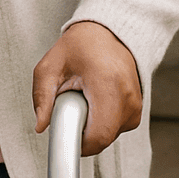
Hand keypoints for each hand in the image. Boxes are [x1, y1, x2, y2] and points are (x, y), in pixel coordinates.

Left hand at [32, 20, 143, 155]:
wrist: (108, 33)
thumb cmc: (81, 45)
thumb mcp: (51, 65)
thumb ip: (42, 96)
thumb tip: (41, 125)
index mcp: (108, 85)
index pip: (98, 135)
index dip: (77, 144)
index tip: (62, 137)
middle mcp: (128, 98)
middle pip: (102, 139)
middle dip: (79, 131)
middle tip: (69, 106)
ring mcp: (136, 106)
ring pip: (108, 137)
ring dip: (89, 126)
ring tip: (82, 99)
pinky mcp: (137, 111)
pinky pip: (114, 129)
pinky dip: (99, 122)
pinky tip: (94, 102)